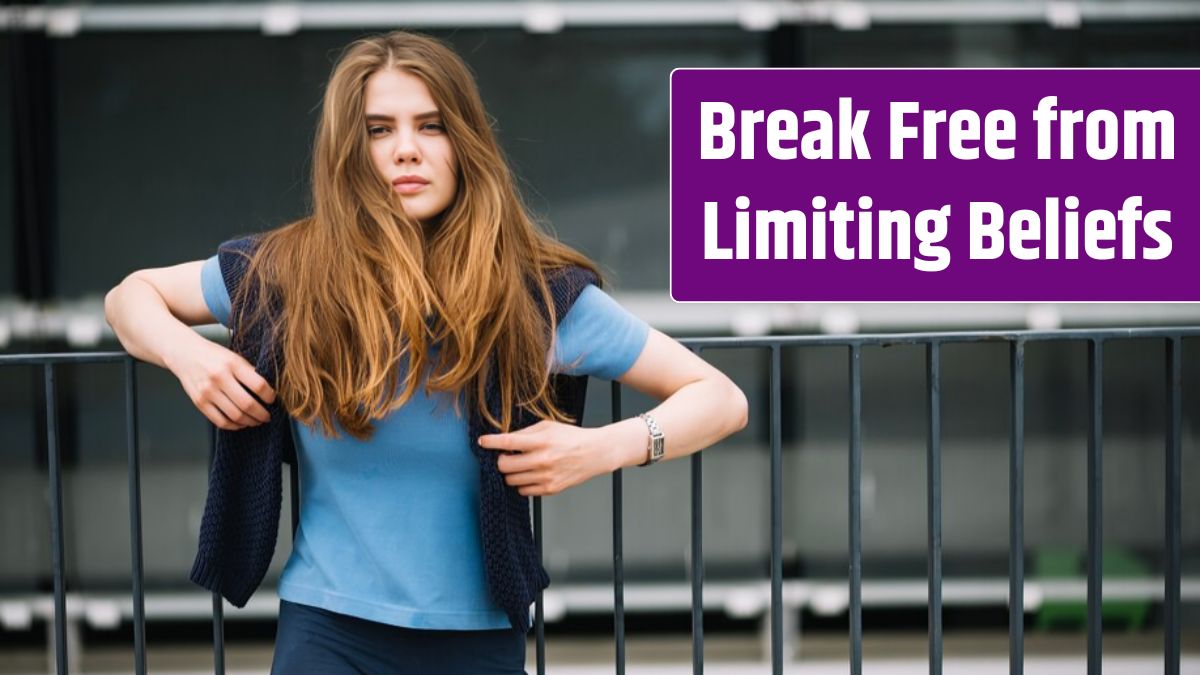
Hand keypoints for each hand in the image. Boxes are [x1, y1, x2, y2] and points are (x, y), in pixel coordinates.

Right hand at [166, 333, 276, 430]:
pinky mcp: (199, 402)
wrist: (184, 353)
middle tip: (267, 416)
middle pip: (247, 404)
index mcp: (232, 364)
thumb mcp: (234, 357)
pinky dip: (234, 426)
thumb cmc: (213, 355)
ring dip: (250, 422)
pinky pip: (220, 421)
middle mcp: (219, 378)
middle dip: (262, 414)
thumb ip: (249, 372)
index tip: (272, 399)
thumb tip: (268, 391)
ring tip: (256, 421)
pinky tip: (241, 423)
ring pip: (235, 416)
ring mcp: (208, 392)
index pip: (258, 385)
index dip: (269, 396)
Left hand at [478, 420, 612, 496]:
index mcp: (541, 441)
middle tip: (506, 456)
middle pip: (504, 466)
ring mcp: (546, 477)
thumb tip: (504, 439)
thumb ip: (525, 433)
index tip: (482, 442)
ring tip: (520, 465)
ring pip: (511, 480)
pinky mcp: (550, 489)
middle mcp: (542, 460)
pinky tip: (530, 474)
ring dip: (511, 473)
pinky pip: (523, 491)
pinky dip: (521, 483)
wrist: (595, 453)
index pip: (508, 442)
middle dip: (500, 461)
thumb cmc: (572, 438)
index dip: (491, 442)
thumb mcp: (548, 426)